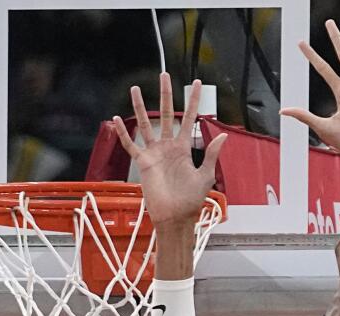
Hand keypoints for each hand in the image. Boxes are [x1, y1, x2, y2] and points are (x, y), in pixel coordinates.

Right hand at [113, 73, 227, 225]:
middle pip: (166, 114)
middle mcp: (168, 147)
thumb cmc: (192, 200)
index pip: (189, 118)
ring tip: (135, 89)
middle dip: (166, 95)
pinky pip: (131, 145)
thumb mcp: (206, 175)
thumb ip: (212, 154)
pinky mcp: (143, 163)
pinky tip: (117, 119)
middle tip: (164, 76)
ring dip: (140, 108)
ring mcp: (154, 153)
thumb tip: (222, 135)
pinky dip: (124, 133)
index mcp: (184, 148)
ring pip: (145, 125)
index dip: (193, 101)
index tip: (198, 84)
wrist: (176, 217)